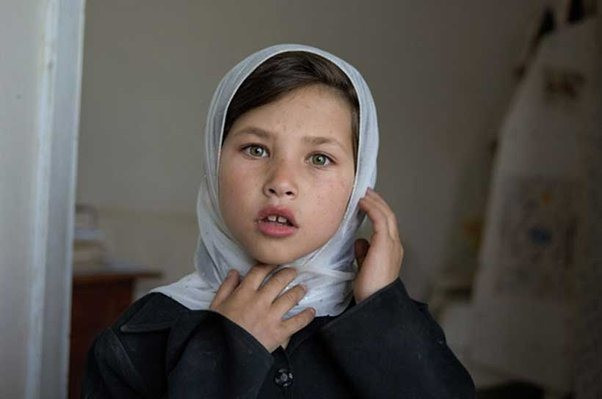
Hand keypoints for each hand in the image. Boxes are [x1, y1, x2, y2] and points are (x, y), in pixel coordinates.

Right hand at [209, 265, 315, 351]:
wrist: (225, 354)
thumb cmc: (218, 329)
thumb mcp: (216, 305)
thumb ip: (226, 287)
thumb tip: (235, 272)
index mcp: (245, 292)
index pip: (259, 272)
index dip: (269, 264)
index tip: (275, 262)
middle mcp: (261, 300)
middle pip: (279, 280)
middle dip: (288, 273)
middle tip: (293, 271)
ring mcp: (271, 316)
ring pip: (290, 297)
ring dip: (299, 290)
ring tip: (303, 288)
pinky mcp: (279, 332)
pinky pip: (297, 322)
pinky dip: (306, 316)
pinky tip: (312, 311)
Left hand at [353, 188, 403, 302]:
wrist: (375, 301)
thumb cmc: (370, 289)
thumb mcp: (365, 267)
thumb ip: (364, 253)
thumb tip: (360, 241)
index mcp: (392, 251)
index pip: (387, 225)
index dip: (378, 211)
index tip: (366, 202)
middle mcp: (395, 245)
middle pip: (389, 216)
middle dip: (377, 202)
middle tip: (366, 192)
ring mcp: (392, 244)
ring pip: (387, 215)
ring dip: (375, 202)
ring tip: (364, 193)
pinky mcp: (385, 244)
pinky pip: (380, 220)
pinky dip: (372, 208)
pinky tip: (363, 203)